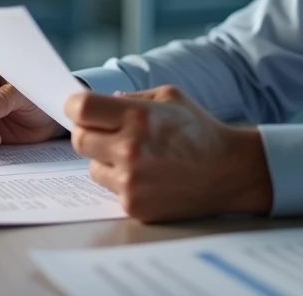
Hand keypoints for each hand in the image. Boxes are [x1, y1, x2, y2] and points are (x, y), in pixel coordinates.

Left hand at [65, 85, 272, 221]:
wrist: (227, 171)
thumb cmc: (198, 130)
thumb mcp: (169, 97)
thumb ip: (131, 97)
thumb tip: (101, 101)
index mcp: (138, 117)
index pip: (81, 109)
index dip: (76, 107)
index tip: (81, 109)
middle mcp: (131, 149)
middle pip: (79, 139)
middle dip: (89, 133)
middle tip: (107, 132)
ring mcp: (131, 180)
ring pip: (91, 167)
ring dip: (105, 160)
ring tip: (135, 156)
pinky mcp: (133, 205)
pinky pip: (109, 189)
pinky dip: (121, 181)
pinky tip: (146, 175)